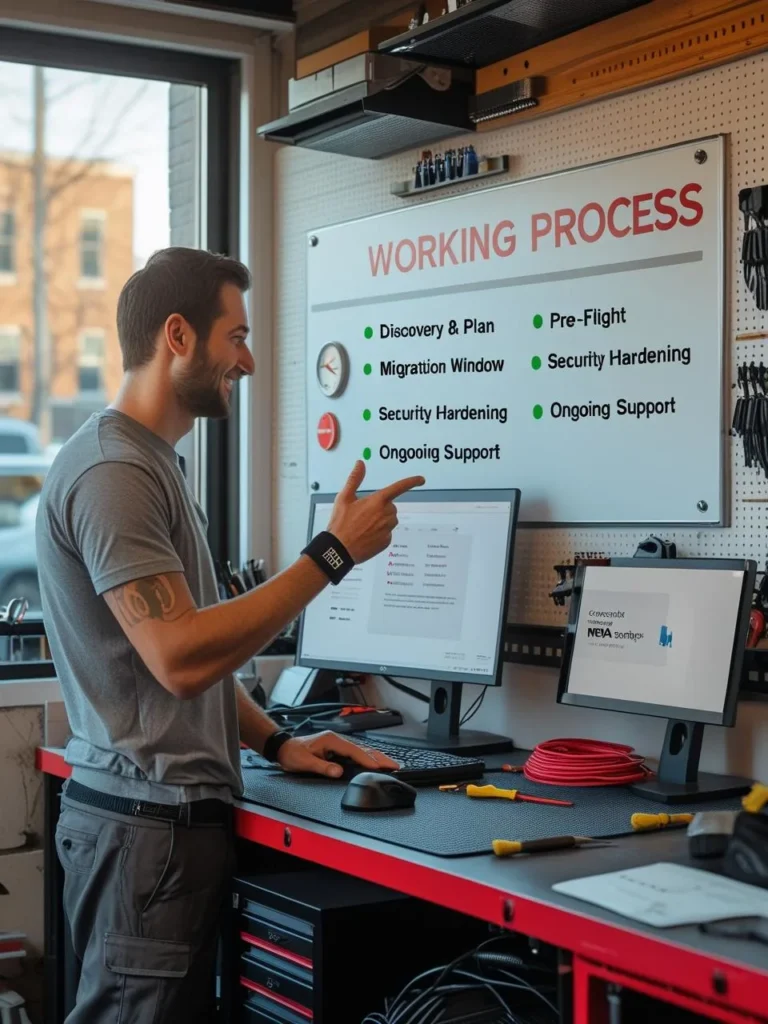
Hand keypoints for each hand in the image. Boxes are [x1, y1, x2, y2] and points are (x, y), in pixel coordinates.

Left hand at [275, 731, 399, 777]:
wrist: (284, 748)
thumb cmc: (292, 754)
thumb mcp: (304, 762)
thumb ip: (322, 767)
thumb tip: (338, 771)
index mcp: (331, 740)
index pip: (354, 751)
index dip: (367, 760)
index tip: (379, 767)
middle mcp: (337, 739)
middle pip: (363, 749)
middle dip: (380, 757)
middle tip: (395, 765)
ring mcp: (338, 743)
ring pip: (362, 750)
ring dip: (377, 757)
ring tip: (391, 764)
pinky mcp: (337, 748)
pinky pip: (357, 753)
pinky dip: (368, 758)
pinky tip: (375, 762)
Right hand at [328, 461, 424, 563]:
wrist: (339, 550)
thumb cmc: (340, 523)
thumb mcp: (344, 498)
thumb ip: (355, 479)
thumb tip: (360, 463)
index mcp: (377, 501)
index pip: (398, 488)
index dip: (411, 482)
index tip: (421, 480)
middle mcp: (386, 514)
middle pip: (390, 506)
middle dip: (380, 508)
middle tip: (363, 515)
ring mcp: (387, 528)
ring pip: (390, 520)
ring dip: (381, 520)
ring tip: (363, 526)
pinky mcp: (387, 541)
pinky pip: (387, 533)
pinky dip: (379, 533)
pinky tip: (366, 536)